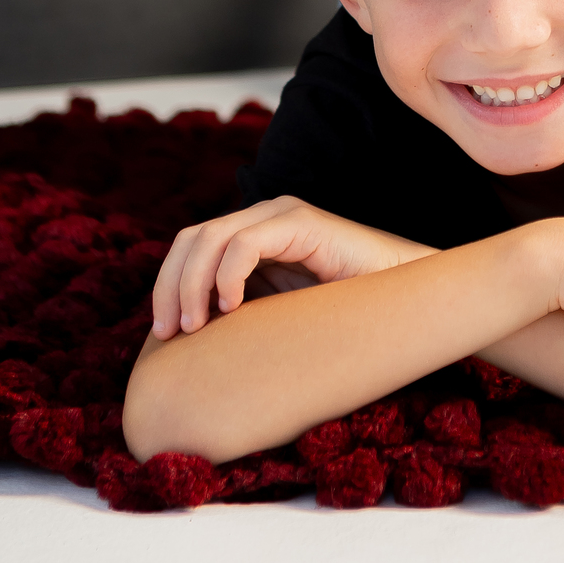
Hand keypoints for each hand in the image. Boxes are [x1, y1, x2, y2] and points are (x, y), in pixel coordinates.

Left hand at [151, 197, 433, 340]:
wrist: (400, 300)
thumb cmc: (339, 317)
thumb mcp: (273, 315)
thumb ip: (237, 314)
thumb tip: (185, 347)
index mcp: (250, 236)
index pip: (189, 246)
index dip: (165, 286)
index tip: (163, 335)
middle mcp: (261, 218)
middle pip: (191, 238)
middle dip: (169, 286)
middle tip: (171, 333)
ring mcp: (281, 215)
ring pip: (209, 237)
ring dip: (191, 284)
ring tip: (197, 325)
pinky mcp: (301, 222)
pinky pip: (245, 243)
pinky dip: (227, 276)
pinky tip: (232, 308)